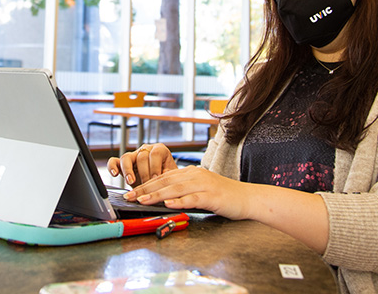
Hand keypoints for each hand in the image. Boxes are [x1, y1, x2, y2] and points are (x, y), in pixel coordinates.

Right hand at [107, 143, 177, 186]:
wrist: (161, 183)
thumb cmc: (168, 178)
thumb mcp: (172, 176)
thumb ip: (169, 175)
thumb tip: (164, 178)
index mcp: (159, 150)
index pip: (155, 153)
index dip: (155, 167)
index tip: (156, 179)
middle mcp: (145, 150)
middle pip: (141, 156)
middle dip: (144, 173)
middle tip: (147, 185)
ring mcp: (133, 156)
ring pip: (126, 157)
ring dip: (128, 170)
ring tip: (131, 181)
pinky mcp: (123, 164)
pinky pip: (114, 161)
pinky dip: (112, 166)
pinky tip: (115, 174)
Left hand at [126, 165, 252, 219]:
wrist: (248, 198)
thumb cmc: (224, 196)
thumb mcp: (201, 189)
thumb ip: (184, 190)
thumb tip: (164, 197)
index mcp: (190, 173)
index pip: (163, 178)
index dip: (145, 185)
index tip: (131, 192)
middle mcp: (195, 176)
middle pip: (165, 182)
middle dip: (145, 189)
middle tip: (129, 196)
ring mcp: (204, 185)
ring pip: (176, 189)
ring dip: (157, 195)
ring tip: (143, 200)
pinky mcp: (212, 196)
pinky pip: (193, 198)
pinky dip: (180, 201)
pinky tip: (169, 204)